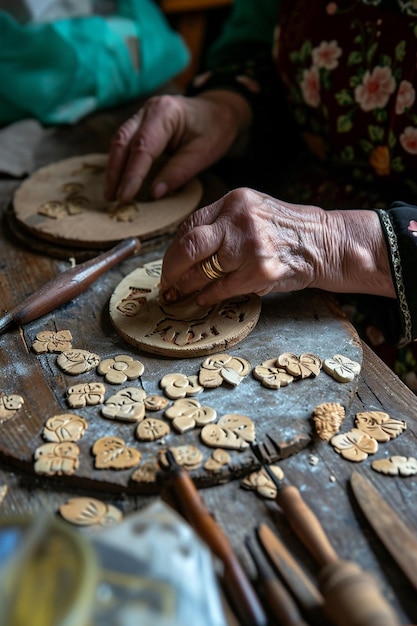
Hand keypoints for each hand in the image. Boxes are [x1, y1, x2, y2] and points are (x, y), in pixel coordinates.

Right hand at [104, 91, 251, 201]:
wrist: (218, 110)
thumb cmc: (215, 130)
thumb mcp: (203, 154)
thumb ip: (179, 172)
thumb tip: (154, 193)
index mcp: (166, 113)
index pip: (143, 146)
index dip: (132, 174)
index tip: (124, 196)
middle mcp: (148, 110)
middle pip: (123, 141)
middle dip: (115, 172)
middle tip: (111, 199)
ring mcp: (141, 115)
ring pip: (119, 141)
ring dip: (113, 169)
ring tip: (110, 194)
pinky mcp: (140, 124)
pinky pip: (124, 143)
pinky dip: (120, 163)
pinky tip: (117, 181)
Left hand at [159, 188, 394, 305]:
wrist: (325, 243)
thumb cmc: (286, 231)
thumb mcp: (253, 211)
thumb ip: (222, 223)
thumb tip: (186, 250)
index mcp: (235, 201)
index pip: (191, 225)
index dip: (174, 249)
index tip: (169, 264)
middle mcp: (240, 219)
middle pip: (188, 246)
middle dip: (171, 269)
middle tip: (166, 284)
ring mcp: (250, 246)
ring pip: (202, 271)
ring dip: (186, 287)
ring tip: (179, 294)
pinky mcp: (260, 271)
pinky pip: (221, 289)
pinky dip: (207, 297)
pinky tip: (202, 300)